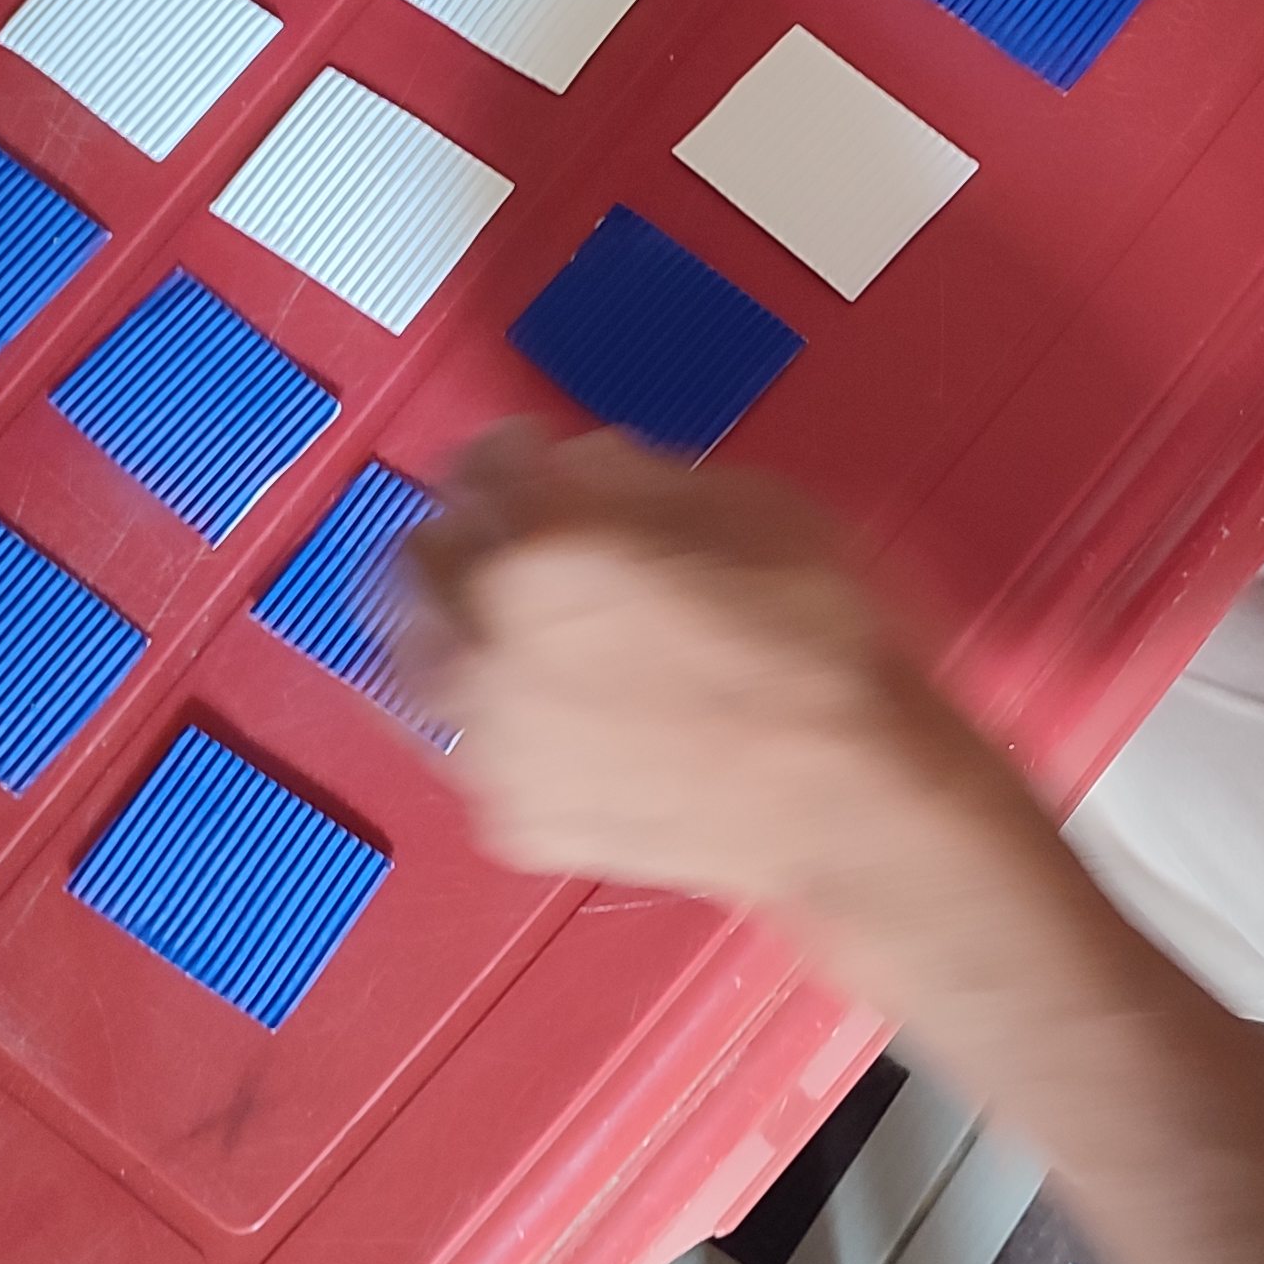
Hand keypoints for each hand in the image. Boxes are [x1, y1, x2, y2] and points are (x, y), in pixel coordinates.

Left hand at [396, 427, 1053, 967]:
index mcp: (541, 548)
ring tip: (515, 622)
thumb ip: (638, 476)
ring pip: (415, 657)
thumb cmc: (820, 654)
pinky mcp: (507, 812)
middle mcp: (487, 643)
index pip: (479, 465)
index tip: (533, 457)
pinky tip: (553, 706)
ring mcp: (487, 740)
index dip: (515, 452)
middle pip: (418, 557)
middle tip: (518, 535)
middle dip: (467, 532)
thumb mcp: (752, 508)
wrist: (848, 802)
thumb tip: (581, 471)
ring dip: (455, 624)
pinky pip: (466, 740)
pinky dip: (495, 713)